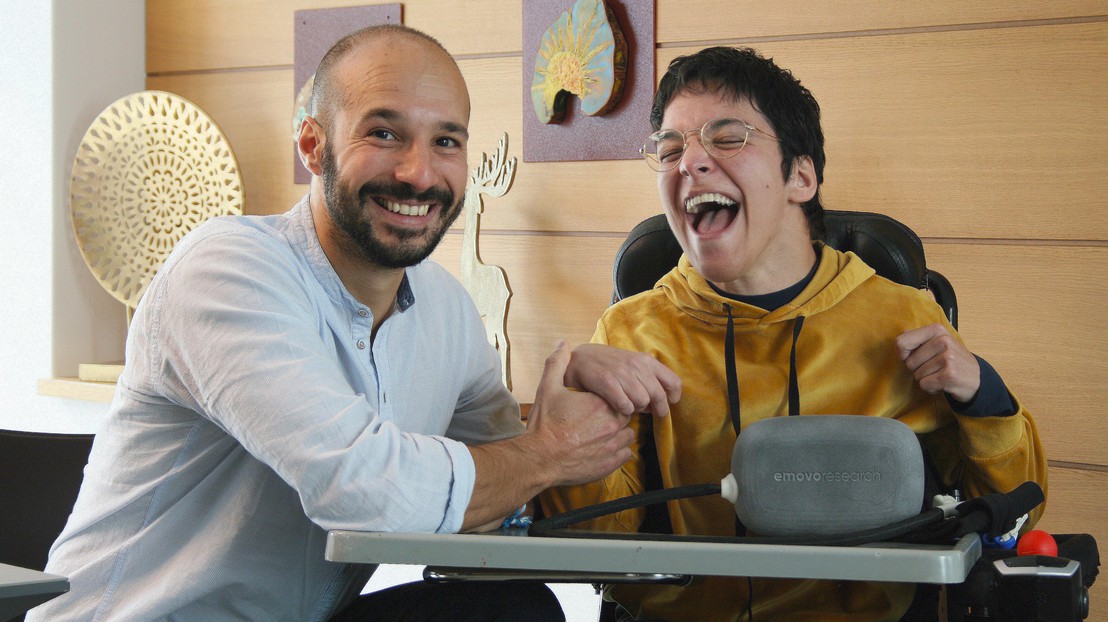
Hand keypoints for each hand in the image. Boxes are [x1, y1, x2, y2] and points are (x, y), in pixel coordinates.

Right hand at [523, 341, 638, 486]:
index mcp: (600, 404)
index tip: (597, 403)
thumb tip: (563, 344)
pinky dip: (618, 450)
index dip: (611, 398)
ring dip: (619, 433)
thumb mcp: (547, 388)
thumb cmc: (544, 424)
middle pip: (626, 415)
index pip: (620, 396)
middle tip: (597, 418)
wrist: (538, 459)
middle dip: (616, 415)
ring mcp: (612, 445)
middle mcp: (611, 424)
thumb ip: (557, 363)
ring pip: (629, 435)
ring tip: (601, 433)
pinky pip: (626, 453)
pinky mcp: (610, 464)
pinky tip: (603, 448)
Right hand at [564, 344, 681, 416]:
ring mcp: (622, 373)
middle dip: (655, 409)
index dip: (672, 398)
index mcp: (646, 360)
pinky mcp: (607, 382)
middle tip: (646, 412)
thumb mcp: (632, 364)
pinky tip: (615, 406)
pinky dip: (622, 410)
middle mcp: (636, 365)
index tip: (665, 405)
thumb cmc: (608, 365)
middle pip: (658, 396)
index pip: (673, 382)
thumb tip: (666, 400)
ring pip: (642, 402)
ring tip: (627, 404)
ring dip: (636, 409)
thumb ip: (650, 377)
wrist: (578, 359)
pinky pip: (625, 406)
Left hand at [896, 323, 980, 402]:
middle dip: (918, 370)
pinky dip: (931, 388)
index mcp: (936, 330)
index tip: (915, 357)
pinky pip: (925, 385)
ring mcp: (948, 357)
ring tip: (941, 375)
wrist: (977, 378)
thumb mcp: (937, 342)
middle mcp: (943, 340)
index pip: (901, 342)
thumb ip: (918, 338)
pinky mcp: (949, 374)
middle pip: (909, 362)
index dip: (903, 355)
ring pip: (917, 375)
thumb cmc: (951, 360)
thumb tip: (900, 337)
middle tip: (935, 368)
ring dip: (926, 379)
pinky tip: (943, 384)